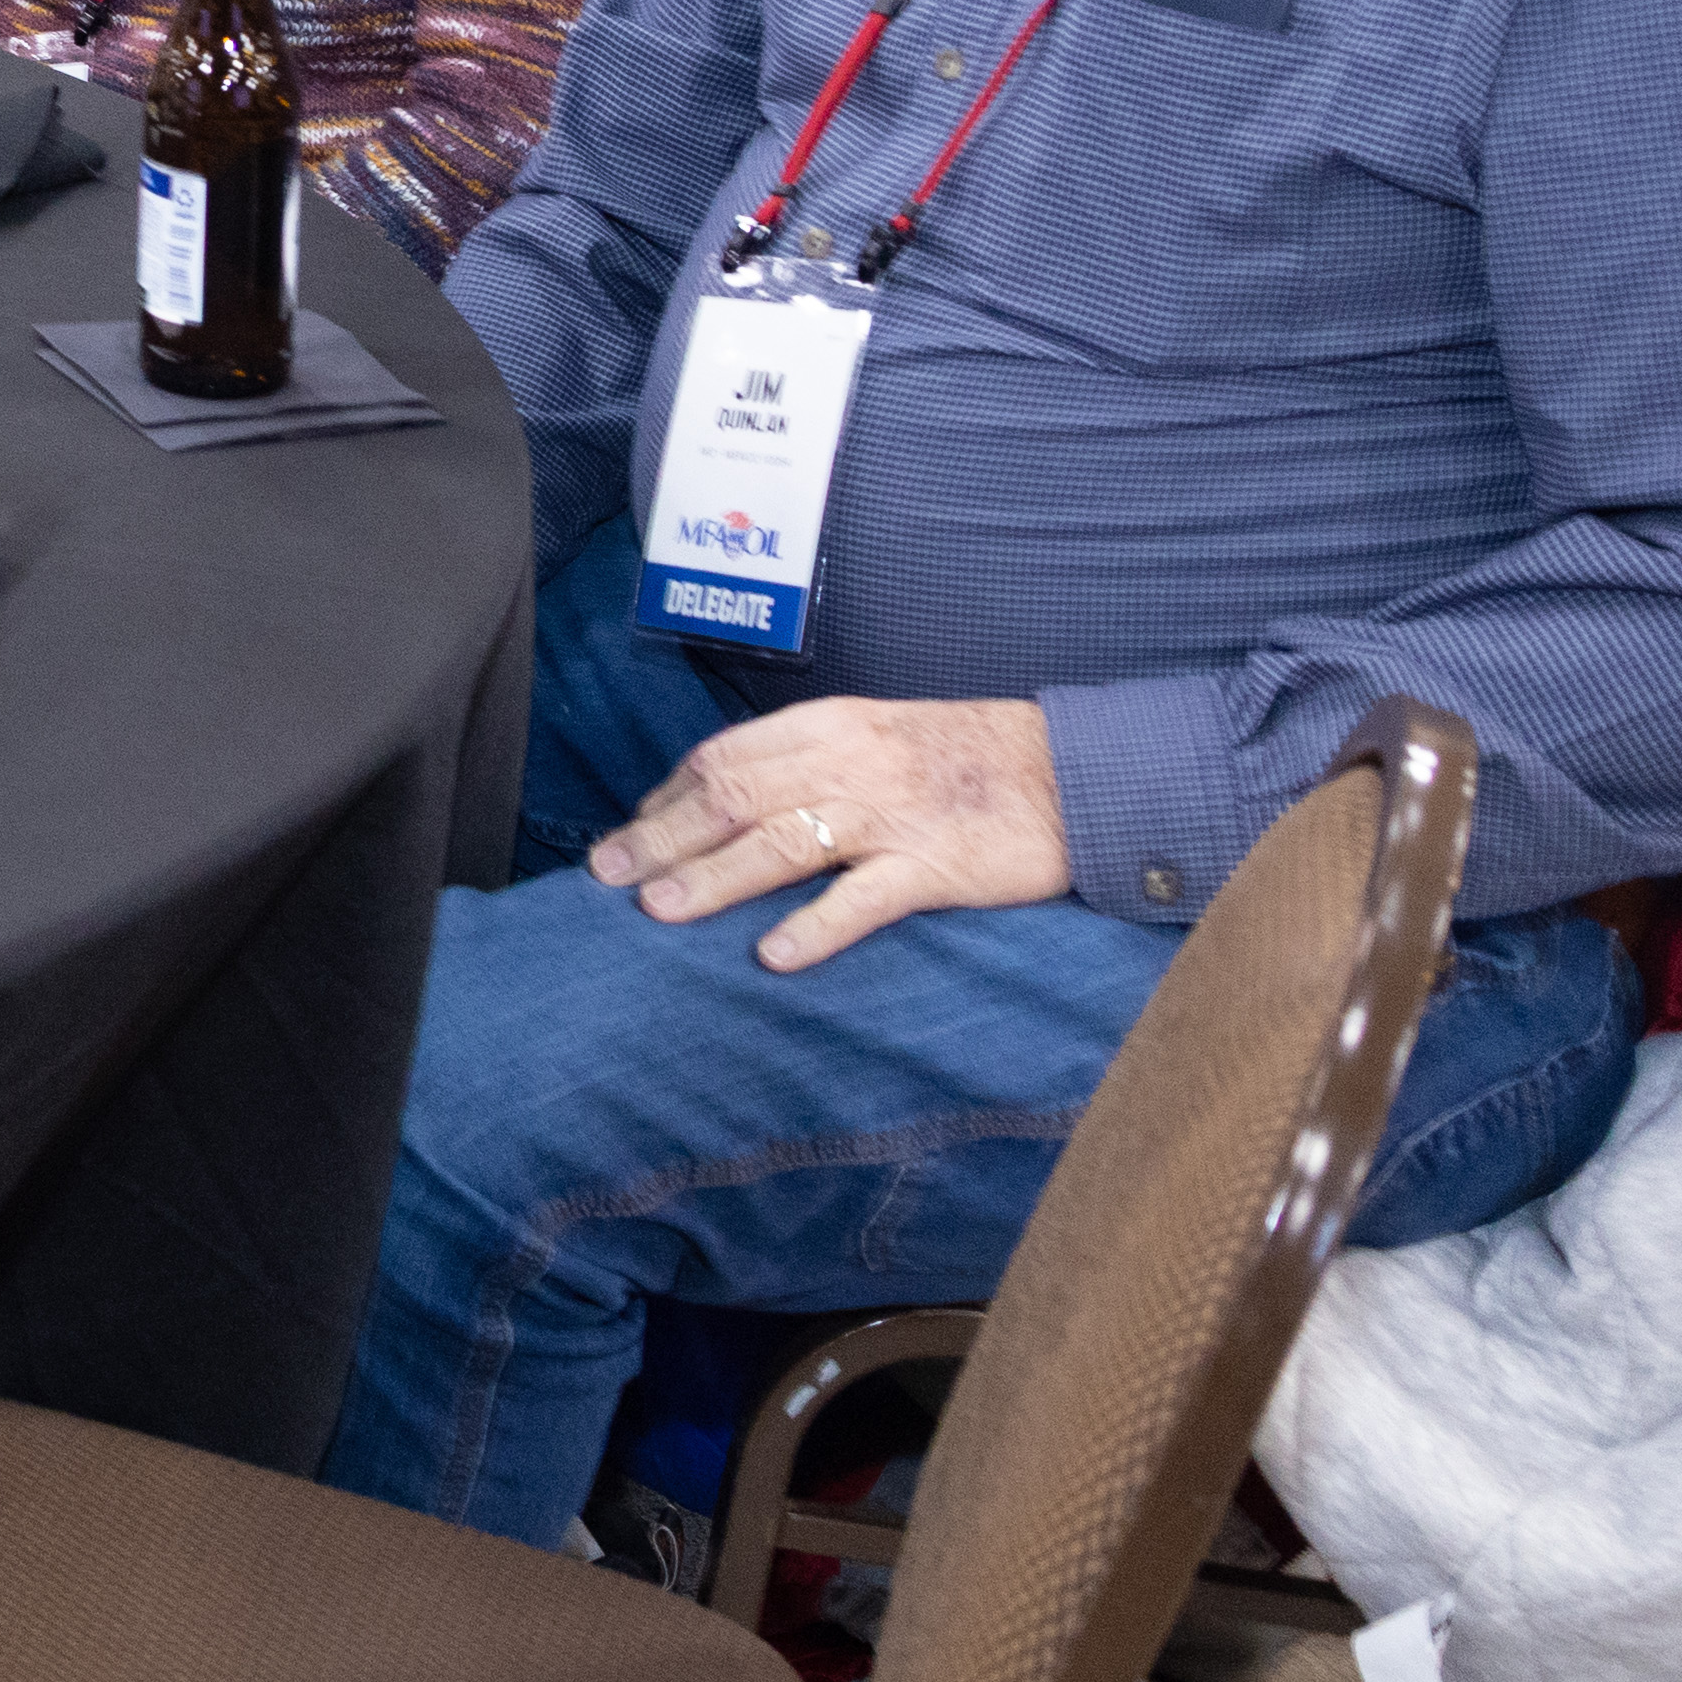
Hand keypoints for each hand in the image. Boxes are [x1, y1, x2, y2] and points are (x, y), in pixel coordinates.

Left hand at [594, 693, 1065, 968]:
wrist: (1075, 771)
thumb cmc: (969, 758)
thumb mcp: (880, 736)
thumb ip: (809, 761)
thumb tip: (731, 801)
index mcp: (831, 726)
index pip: (726, 756)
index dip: (669, 797)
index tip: (631, 832)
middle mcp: (850, 763)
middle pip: (735, 796)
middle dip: (664, 836)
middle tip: (606, 873)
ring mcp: (891, 815)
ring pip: (782, 842)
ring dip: (713, 877)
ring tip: (657, 911)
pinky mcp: (935, 866)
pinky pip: (864, 899)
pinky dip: (815, 927)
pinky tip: (771, 955)